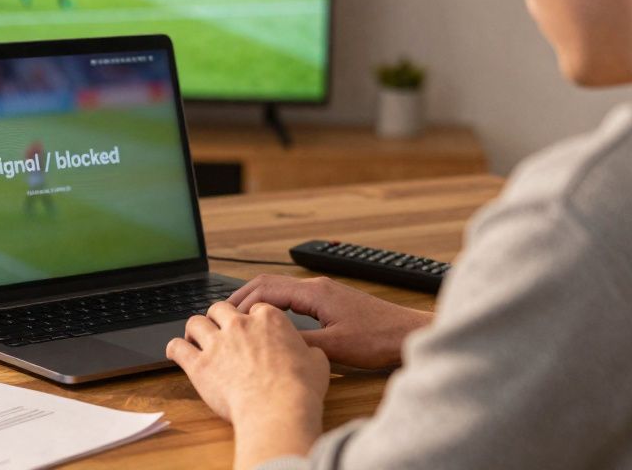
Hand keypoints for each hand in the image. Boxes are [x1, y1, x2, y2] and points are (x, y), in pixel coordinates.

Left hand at [166, 302, 328, 469]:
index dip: (250, 318)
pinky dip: (174, 348)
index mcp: (269, 319)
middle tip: (219, 329)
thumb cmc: (300, 388)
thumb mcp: (317, 362)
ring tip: (194, 337)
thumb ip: (309, 351)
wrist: (278, 409)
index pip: (253, 308)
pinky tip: (175, 352)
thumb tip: (311, 353)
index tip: (249, 328)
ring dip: (195, 328)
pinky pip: (177, 347)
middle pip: (220, 308)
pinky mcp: (199, 364)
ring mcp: (217, 343)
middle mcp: (240, 325)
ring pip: (196, 322)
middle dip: (218, 317)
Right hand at [228, 275, 432, 369]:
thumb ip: (299, 342)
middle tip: (223, 313)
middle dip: (243, 297)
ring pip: (281, 289)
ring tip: (240, 317)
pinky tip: (271, 320)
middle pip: (269, 283)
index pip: (266, 288)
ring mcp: (324, 292)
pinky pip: (294, 297)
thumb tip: (270, 342)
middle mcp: (317, 286)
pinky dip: (275, 305)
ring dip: (258, 300)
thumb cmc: (378, 338)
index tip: (223, 314)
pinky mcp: (331, 301)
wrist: (409, 333)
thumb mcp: (334, 347)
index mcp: (314, 292)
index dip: (240, 301)